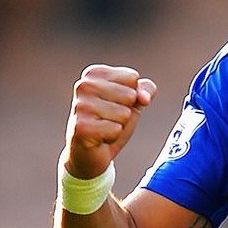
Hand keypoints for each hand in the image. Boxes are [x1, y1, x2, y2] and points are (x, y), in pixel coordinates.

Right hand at [64, 64, 156, 178]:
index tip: (114, 104)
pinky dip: (112, 137)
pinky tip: (100, 138)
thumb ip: (146, 90)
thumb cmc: (111, 121)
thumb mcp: (133, 102)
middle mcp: (84, 85)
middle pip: (130, 95)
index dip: (131, 96)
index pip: (132, 77)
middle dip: (126, 112)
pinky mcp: (81, 127)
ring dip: (119, 125)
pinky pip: (116, 129)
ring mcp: (81, 106)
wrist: (91, 152)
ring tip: (104, 128)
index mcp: (94, 74)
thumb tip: (144, 98)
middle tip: (109, 119)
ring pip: (124, 113)